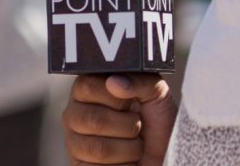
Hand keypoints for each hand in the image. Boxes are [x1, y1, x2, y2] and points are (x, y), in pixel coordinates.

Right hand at [62, 74, 176, 165]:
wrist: (165, 153)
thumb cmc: (157, 123)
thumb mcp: (157, 94)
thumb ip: (138, 80)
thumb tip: (114, 82)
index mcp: (86, 92)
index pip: (87, 86)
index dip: (116, 97)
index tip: (131, 103)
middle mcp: (75, 115)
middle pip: (92, 120)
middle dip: (127, 126)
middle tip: (136, 126)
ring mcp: (74, 143)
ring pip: (98, 149)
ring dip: (129, 150)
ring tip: (134, 145)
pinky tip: (126, 161)